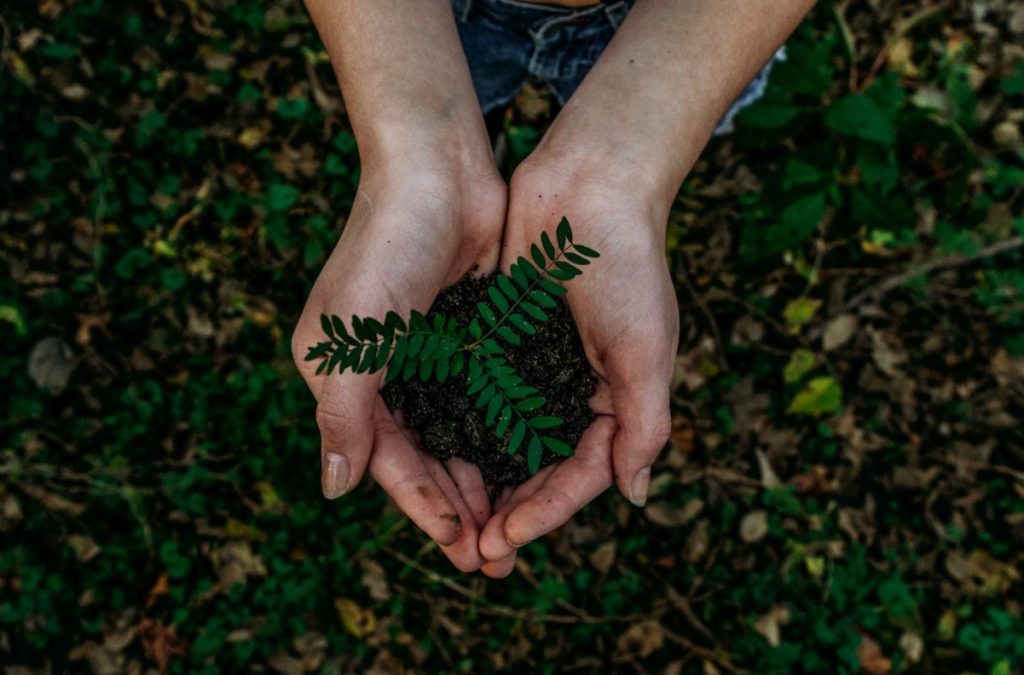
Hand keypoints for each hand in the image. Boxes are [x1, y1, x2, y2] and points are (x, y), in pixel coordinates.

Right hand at [291, 151, 505, 571]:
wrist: (438, 170)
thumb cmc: (385, 249)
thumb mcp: (351, 340)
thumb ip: (343, 417)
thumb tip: (335, 490)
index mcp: (346, 378)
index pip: (388, 461)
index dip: (424, 508)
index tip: (462, 549)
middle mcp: (385, 373)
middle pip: (425, 457)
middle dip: (458, 507)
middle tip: (496, 557)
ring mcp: (430, 355)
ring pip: (459, 435)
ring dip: (484, 480)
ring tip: (516, 525)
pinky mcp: (469, 335)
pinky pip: (486, 399)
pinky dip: (503, 434)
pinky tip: (529, 465)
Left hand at [478, 156, 677, 577]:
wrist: (588, 185)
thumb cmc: (627, 265)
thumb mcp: (646, 350)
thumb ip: (644, 424)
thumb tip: (634, 496)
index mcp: (615, 400)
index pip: (580, 474)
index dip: (546, 511)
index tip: (506, 539)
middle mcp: (573, 390)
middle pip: (538, 468)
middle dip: (509, 511)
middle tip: (474, 552)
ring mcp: (534, 366)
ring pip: (503, 440)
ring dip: (480, 481)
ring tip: (451, 521)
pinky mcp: (500, 339)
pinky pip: (478, 395)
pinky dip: (460, 427)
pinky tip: (433, 455)